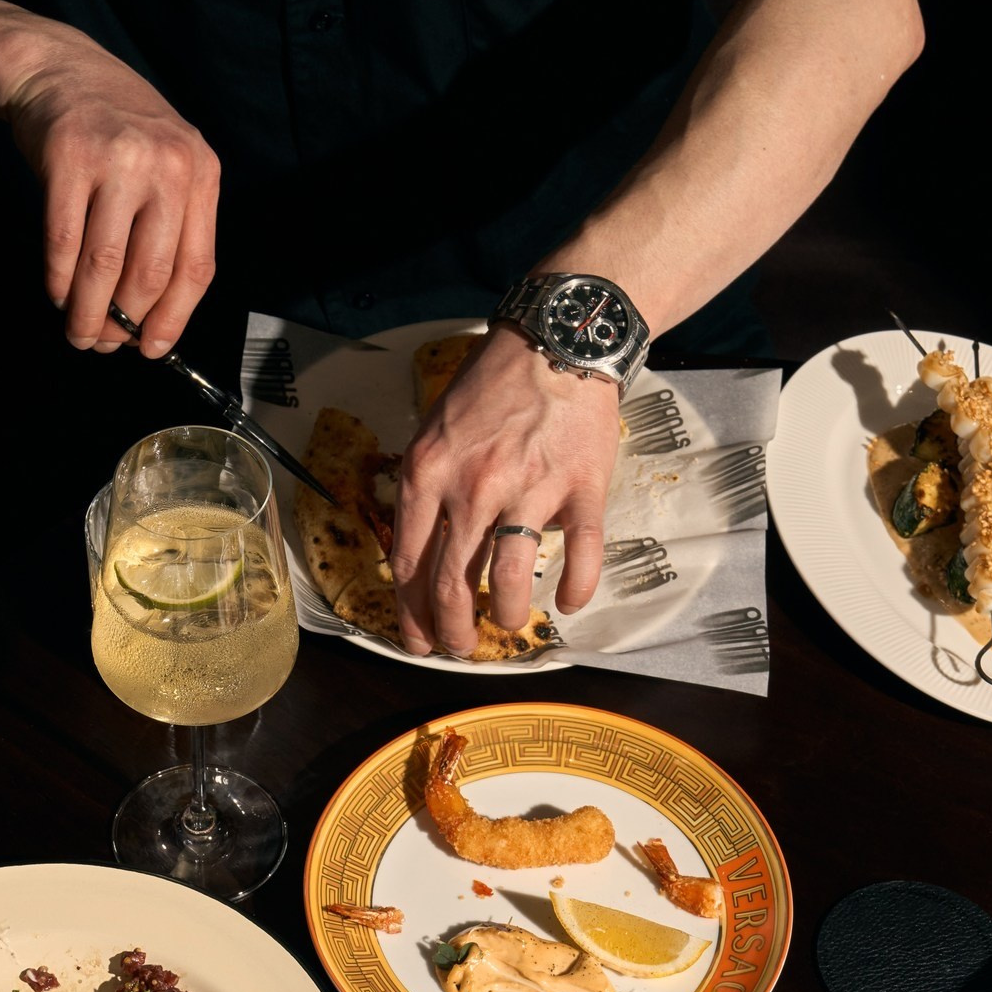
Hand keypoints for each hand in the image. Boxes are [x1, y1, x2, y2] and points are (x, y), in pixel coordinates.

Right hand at [0, 34, 218, 359]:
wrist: (58, 67)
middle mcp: (166, 164)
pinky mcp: (69, 157)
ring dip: (88, 312)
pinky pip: (64, 241)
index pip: (196, 266)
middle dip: (125, 323)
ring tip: (80, 334)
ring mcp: (118, 159)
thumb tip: (153, 316)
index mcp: (199, 172)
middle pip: (150, 273)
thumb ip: (170, 227)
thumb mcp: (165, 163)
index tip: (154, 349)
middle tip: (106, 345)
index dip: (174, 318)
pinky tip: (58, 294)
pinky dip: (59, 280)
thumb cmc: (114, 129)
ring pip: (105, 265)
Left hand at [389, 327, 621, 655]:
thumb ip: (425, 487)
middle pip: (452, 584)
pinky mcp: (582, 489)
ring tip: (509, 624)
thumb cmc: (492, 385)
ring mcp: (529, 490)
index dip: (411, 613)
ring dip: (506, 615)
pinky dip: (575, 588)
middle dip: (452, 630)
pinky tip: (568, 603)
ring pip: (509, 580)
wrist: (556, 343)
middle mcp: (473, 487)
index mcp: (429, 474)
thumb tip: (417, 547)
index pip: (409, 563)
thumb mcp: (434, 429)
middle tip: (460, 647)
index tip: (418, 638)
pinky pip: (581, 555)